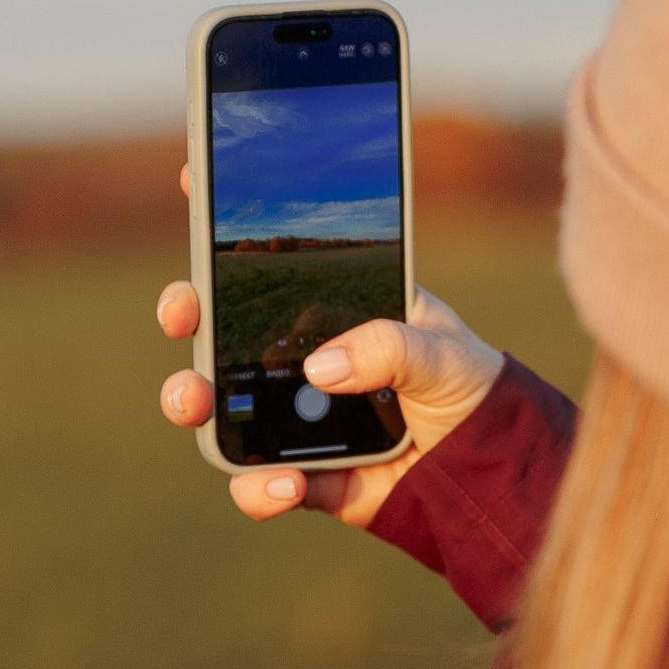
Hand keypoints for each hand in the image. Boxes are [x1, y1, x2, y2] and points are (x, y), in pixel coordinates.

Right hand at [155, 163, 503, 527]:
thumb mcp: (443, 352)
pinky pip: (260, 485)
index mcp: (333, 308)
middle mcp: (300, 356)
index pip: (273, 257)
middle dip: (184, 311)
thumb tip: (319, 367)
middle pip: (217, 325)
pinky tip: (287, 485)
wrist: (488, 474)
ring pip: (217, 404)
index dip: (232, 220)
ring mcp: (293, 417)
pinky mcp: (303, 476)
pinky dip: (259, 490)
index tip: (197, 179)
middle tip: (180, 313)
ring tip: (193, 404)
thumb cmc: (469, 390)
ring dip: (189, 399)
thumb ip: (391, 347)